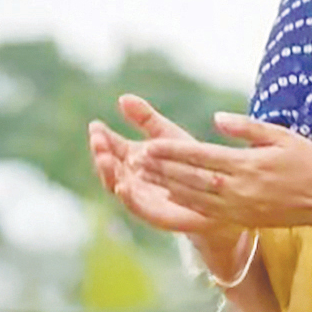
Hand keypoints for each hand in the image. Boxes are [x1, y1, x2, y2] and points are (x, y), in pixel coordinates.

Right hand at [88, 94, 229, 237]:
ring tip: (104, 158)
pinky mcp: (155, 214)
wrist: (215, 191)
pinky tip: (122, 186)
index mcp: (133, 158)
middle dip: (101, 154)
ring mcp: (140, 197)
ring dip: (108, 173)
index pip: (111, 147)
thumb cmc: (188, 161)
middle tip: (97, 140)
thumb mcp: (166, 134)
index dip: (102, 137)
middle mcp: (132, 179)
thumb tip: (122, 97)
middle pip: (110, 167)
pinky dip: (127, 198)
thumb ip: (145, 118)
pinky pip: (137, 208)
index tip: (95, 125)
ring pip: (117, 186)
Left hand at [140, 111, 311, 230]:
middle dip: (161, 169)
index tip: (150, 145)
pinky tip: (168, 193)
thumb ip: (247, 127)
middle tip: (136, 160)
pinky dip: (183, 201)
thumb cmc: (306, 162)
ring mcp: (237, 207)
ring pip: (193, 196)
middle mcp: (238, 189)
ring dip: (166, 185)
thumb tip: (217, 118)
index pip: (201, 157)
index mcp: (247, 165)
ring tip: (143, 176)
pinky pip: (204, 210)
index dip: (173, 152)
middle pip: (191, 178)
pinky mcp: (239, 218)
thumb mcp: (282, 136)